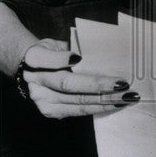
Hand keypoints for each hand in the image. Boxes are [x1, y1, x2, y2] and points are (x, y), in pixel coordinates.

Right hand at [21, 39, 136, 119]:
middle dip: (98, 85)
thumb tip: (92, 55)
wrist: (31, 70)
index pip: (48, 59)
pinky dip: (98, 107)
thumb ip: (69, 48)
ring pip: (76, 101)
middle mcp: (35, 82)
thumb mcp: (55, 43)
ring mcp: (42, 100)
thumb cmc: (50, 53)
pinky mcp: (51, 112)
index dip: (62, 59)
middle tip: (121, 85)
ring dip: (104, 101)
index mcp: (33, 58)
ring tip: (124, 98)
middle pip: (68, 84)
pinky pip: (78, 111)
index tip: (79, 57)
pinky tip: (114, 104)